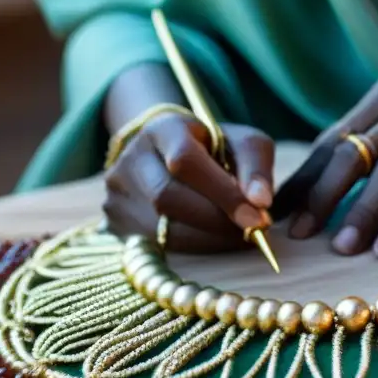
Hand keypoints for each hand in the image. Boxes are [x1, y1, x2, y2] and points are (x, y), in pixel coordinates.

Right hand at [103, 112, 274, 252]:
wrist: (164, 151)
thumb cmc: (211, 147)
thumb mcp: (240, 141)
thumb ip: (255, 165)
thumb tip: (262, 202)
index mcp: (162, 129)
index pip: (185, 161)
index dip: (222, 193)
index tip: (258, 217)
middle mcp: (131, 158)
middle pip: (169, 197)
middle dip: (217, 221)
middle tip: (253, 232)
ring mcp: (117, 192)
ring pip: (161, 228)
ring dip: (209, 239)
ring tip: (238, 236)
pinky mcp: (115, 222)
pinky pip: (157, 246)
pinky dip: (194, 248)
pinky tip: (214, 241)